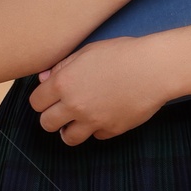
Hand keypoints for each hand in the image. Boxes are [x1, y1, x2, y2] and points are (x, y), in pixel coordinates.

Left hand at [30, 38, 170, 144]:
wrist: (154, 68)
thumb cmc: (122, 53)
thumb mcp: (87, 52)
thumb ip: (62, 67)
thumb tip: (44, 79)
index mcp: (64, 83)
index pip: (36, 103)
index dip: (42, 99)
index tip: (49, 97)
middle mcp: (74, 105)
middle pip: (47, 124)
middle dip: (52, 117)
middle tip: (62, 110)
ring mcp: (93, 121)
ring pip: (68, 138)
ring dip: (70, 130)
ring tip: (78, 120)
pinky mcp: (111, 130)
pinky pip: (96, 136)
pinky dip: (97, 129)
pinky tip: (105, 115)